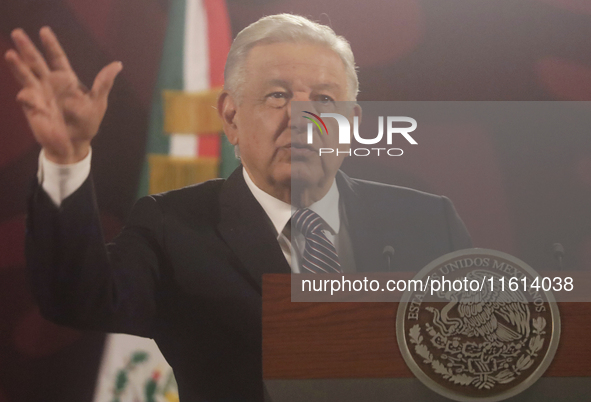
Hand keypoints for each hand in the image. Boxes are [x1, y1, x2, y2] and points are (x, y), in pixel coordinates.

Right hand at [4, 27, 122, 163]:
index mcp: (66, 80)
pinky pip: (26, 98)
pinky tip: (30, 97)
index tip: (44, 31)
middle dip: (27, 48)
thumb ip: (103, 83)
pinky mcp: (32, 108)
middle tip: (17, 33)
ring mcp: (39, 95)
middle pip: (36, 62)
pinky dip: (28, 97)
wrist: (74, 144)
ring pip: (26, 76)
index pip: (57, 58)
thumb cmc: (87, 123)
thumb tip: (118, 64)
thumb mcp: (97, 102)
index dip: (51, 45)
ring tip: (10, 54)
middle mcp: (50, 84)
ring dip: (18, 66)